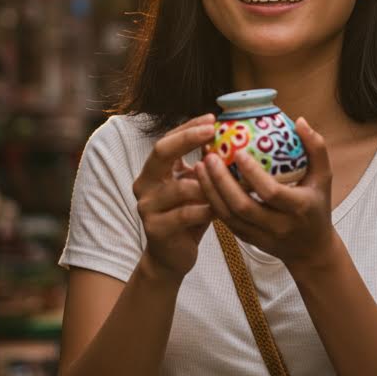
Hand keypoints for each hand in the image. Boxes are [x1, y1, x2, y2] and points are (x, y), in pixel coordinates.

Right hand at [132, 114, 215, 282]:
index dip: (188, 127)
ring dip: (207, 183)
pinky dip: (206, 209)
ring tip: (228, 180)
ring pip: (180, 187)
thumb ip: (203, 167)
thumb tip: (232, 139)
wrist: (171, 257)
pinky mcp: (155, 228)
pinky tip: (220, 208)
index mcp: (153, 171)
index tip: (212, 118)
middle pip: (161, 152)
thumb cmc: (188, 216)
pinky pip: (185, 214)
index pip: (168, 140)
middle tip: (212, 131)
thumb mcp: (195, 187)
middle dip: (188, 139)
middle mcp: (144, 184)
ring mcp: (146, 207)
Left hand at [194, 117, 335, 270]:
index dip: (252, 173)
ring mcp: (261, 236)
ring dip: (211, 191)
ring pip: (228, 216)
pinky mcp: (247, 240)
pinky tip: (203, 182)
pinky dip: (212, 202)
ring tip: (200, 166)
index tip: (238, 152)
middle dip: (221, 181)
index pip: (271, 192)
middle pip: (242, 206)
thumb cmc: (317, 206)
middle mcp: (278, 225)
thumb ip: (316, 148)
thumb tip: (299, 120)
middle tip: (209, 156)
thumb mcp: (323, 177)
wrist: (312, 249)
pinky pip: (225, 221)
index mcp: (299, 207)